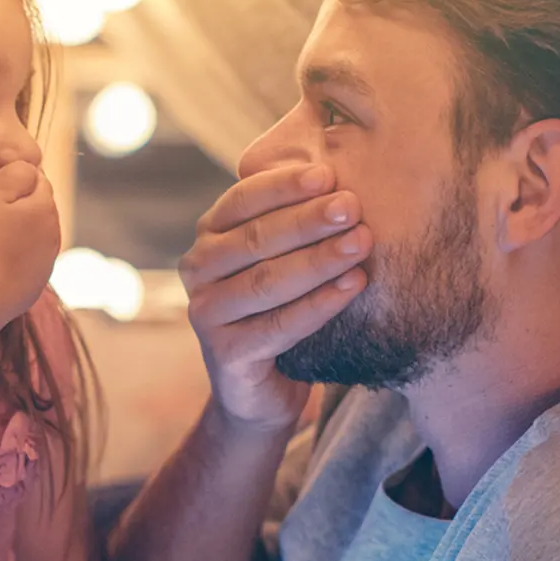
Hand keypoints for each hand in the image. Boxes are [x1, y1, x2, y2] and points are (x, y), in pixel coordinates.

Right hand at [0, 159, 61, 311]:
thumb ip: (16, 172)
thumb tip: (30, 167)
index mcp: (46, 208)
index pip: (37, 180)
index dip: (14, 178)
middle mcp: (53, 235)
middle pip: (39, 209)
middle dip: (20, 205)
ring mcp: (46, 263)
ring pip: (35, 237)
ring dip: (20, 232)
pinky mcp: (34, 286)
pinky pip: (27, 263)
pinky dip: (16, 258)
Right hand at [178, 164, 369, 430]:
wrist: (263, 392)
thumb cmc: (282, 310)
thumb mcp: (283, 259)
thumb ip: (297, 221)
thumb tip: (346, 168)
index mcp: (211, 236)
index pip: (242, 199)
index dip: (284, 185)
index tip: (329, 173)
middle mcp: (198, 270)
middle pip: (256, 239)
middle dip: (308, 220)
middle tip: (352, 205)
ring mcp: (206, 313)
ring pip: (266, 281)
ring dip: (318, 260)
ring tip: (361, 243)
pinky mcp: (224, 354)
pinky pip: (277, 326)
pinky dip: (318, 305)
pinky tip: (353, 286)